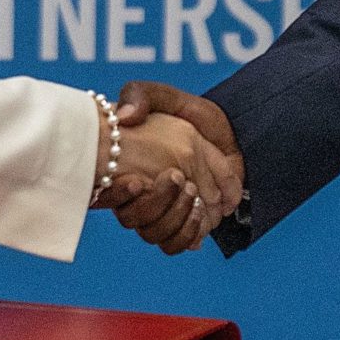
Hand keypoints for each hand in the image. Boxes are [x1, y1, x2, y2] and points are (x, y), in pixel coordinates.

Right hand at [107, 81, 242, 254]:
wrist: (231, 131)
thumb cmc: (193, 114)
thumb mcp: (163, 96)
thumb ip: (140, 95)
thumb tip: (126, 117)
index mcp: (128, 170)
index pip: (108, 195)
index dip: (117, 195)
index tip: (135, 182)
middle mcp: (142, 195)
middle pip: (135, 220)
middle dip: (156, 205)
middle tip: (178, 178)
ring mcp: (164, 212)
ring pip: (157, 235)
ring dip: (175, 220)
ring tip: (193, 197)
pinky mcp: (185, 224)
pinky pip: (177, 244)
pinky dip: (189, 234)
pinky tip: (200, 214)